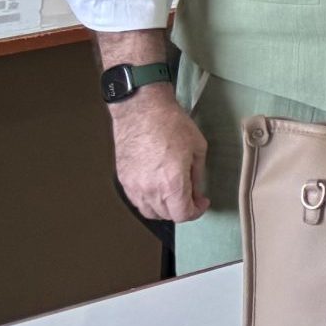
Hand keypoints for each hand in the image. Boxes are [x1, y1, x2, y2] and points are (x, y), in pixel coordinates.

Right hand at [113, 92, 207, 222]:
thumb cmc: (171, 124)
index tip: (202, 202)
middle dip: (182, 210)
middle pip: (167, 215)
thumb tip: (197, 192)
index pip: (182, 214)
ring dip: (164, 208)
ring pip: (149, 211)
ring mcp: (133, 185)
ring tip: (174, 195)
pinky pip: (136, 200)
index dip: (196, 211)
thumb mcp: (198, 149)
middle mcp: (150, 189)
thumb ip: (197, 176)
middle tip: (191, 197)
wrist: (142, 110)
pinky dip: (148, 201)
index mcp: (172, 183)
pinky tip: (157, 189)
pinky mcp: (123, 178)